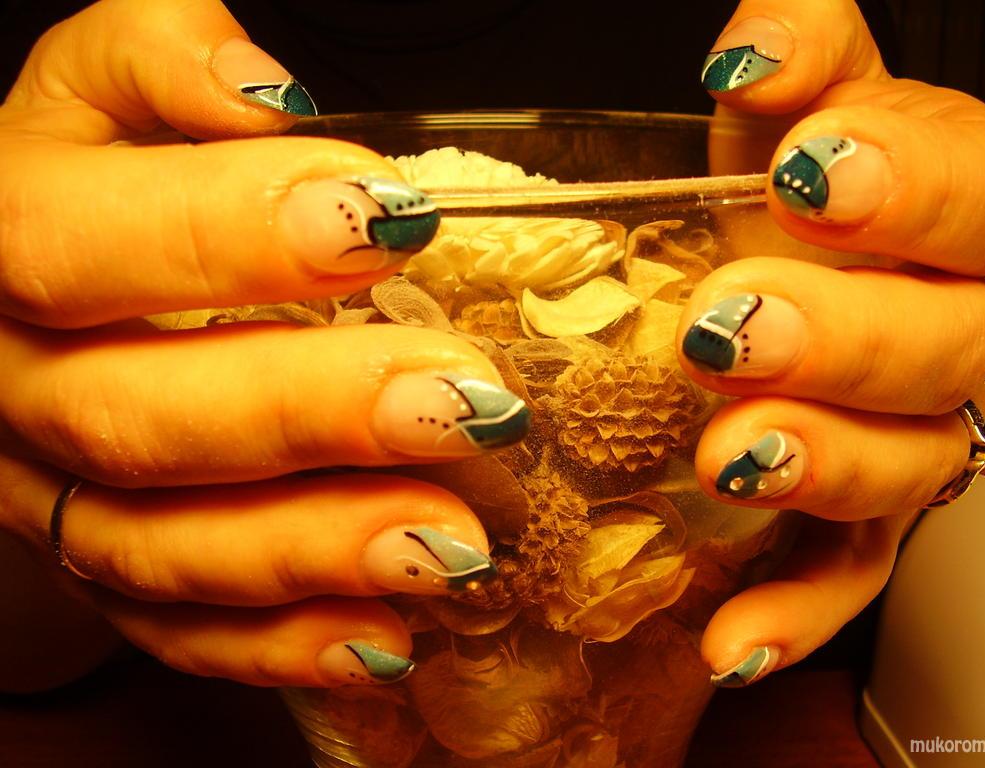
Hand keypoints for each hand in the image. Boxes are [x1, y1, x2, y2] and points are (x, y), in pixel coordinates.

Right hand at [0, 0, 528, 691]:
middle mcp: (10, 384)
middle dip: (306, 416)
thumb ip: (159, 55)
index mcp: (0, 238)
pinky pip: (175, 631)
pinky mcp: (101, 565)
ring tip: (450, 545)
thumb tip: (266, 89)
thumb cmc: (91, 178)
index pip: (73, 240)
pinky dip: (282, 645)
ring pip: (156, 550)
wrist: (24, 295)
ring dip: (311, 552)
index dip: (222, 233)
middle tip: (461, 404)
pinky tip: (387, 638)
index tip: (388, 218)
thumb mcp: (96, 86)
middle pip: (130, 418)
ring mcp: (49, 493)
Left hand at [682, 0, 984, 685]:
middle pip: (952, 349)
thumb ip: (796, 51)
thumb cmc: (785, 188)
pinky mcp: (846, 517)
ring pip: (907, 467)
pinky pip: (843, 574)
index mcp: (954, 217)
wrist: (773, 267)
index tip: (817, 170)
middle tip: (736, 320)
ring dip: (823, 467)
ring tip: (733, 452)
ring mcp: (904, 433)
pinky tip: (733, 639)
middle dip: (845, 337)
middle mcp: (951, 333)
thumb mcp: (792, 104)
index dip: (918, 188)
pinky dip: (793, 613)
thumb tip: (756, 47)